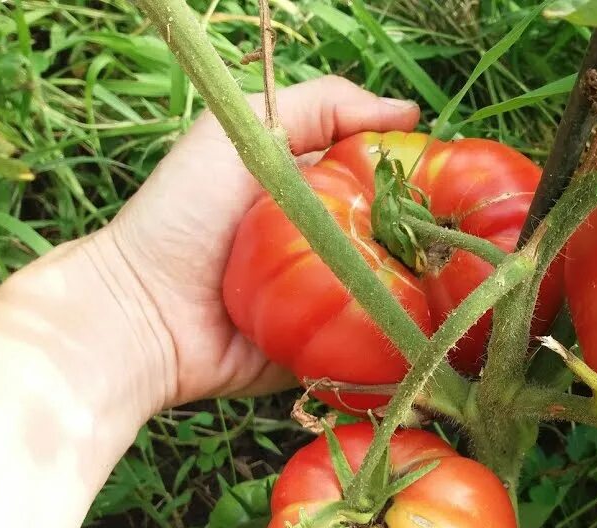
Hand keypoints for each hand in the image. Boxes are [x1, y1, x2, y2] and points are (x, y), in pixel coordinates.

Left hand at [93, 75, 419, 408]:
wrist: (143, 313)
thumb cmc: (183, 214)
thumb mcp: (239, 129)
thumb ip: (317, 106)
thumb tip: (405, 112)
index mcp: (311, 193)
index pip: (382, 178)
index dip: (414, 175)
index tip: (449, 175)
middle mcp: (324, 245)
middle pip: (398, 236)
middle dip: (424, 235)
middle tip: (453, 234)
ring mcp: (327, 301)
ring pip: (394, 292)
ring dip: (417, 289)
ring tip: (449, 283)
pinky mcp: (325, 352)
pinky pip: (372, 344)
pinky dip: (393, 337)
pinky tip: (424, 326)